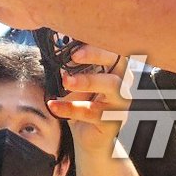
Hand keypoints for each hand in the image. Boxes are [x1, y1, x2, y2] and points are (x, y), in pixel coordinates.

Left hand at [48, 44, 130, 158]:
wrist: (88, 137)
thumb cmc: (84, 103)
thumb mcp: (76, 81)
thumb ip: (71, 65)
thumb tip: (54, 44)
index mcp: (115, 69)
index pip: (112, 49)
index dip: (98, 42)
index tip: (77, 37)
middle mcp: (123, 83)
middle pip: (119, 62)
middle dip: (97, 54)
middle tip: (74, 55)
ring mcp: (120, 102)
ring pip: (111, 86)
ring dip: (87, 81)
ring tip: (65, 80)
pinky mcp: (113, 121)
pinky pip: (92, 112)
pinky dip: (70, 108)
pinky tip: (53, 105)